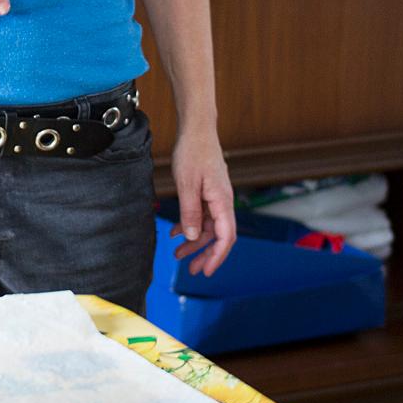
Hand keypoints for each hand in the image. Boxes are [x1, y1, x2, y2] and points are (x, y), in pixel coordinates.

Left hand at [167, 124, 235, 276]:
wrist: (197, 130)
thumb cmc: (193, 153)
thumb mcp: (187, 185)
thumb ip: (190, 212)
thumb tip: (194, 236)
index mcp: (222, 201)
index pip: (226, 236)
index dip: (217, 256)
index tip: (206, 271)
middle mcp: (223, 201)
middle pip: (219, 236)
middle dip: (206, 254)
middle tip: (192, 270)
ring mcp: (216, 197)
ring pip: (209, 227)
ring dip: (195, 242)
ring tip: (178, 254)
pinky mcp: (208, 193)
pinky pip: (202, 215)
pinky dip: (190, 225)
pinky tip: (176, 232)